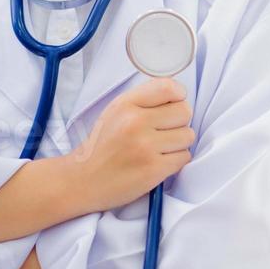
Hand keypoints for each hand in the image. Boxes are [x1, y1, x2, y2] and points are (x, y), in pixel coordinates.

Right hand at [66, 77, 194, 213]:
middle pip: (185, 111)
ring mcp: (145, 147)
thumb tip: (179, 95)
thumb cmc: (102, 145)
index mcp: (126, 104)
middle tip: (162, 132)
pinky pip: (184, 157)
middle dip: (178, 122)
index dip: (178, 96)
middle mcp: (135, 122)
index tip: (172, 106)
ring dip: (178, 143)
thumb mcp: (116, 111)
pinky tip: (158, 162)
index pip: (169, 87)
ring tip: (158, 149)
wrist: (81, 180)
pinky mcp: (153, 169)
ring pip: (188, 135)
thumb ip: (145, 100)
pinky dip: (175, 161)